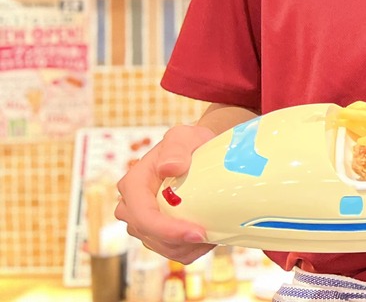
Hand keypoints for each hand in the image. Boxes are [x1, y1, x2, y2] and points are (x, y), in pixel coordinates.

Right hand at [115, 124, 215, 262]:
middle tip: (210, 234)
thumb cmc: (189, 143)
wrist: (197, 153)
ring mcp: (143, 222)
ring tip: (212, 234)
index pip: (143, 216)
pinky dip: (190, 249)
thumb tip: (169, 168)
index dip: (168, 230)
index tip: (198, 232)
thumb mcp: (183, 137)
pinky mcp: (156, 232)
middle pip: (151, 237)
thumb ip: (176, 149)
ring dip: (187, 247)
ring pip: (163, 248)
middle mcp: (131, 207)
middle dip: (180, 241)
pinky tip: (208, 237)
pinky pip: (172, 251)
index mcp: (133, 185)